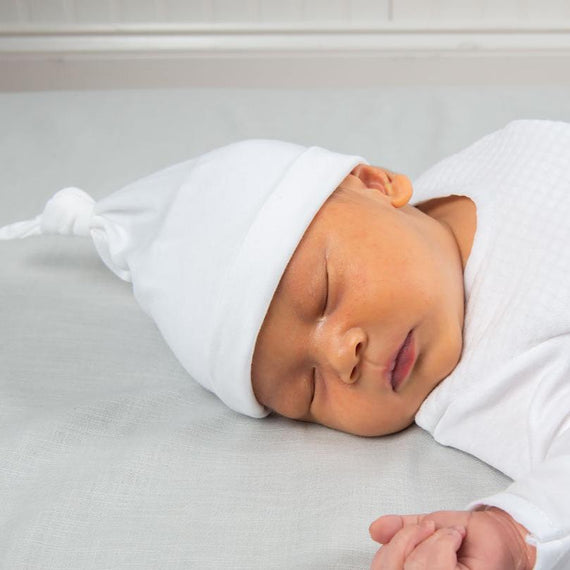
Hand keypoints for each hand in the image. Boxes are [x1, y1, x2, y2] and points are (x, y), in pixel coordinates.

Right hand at [369, 507, 535, 569]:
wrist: (494, 531)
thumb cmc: (464, 535)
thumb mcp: (423, 526)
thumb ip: (397, 528)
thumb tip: (375, 529)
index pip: (383, 568)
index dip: (391, 546)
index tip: (412, 530)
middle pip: (396, 568)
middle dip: (409, 539)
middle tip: (429, 529)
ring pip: (418, 568)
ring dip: (430, 542)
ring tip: (446, 535)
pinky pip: (440, 567)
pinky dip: (444, 544)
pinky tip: (455, 540)